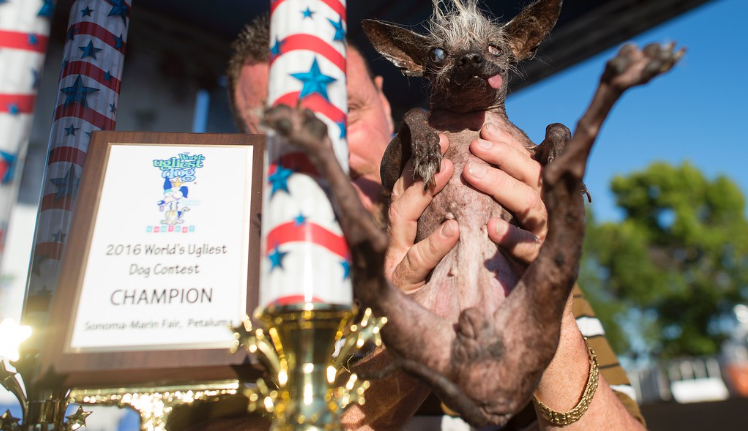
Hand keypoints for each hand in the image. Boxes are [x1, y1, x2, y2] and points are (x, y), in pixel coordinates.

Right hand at [384, 134, 457, 291]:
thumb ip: (445, 225)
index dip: (421, 162)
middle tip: (443, 149)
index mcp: (405, 235)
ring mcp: (395, 266)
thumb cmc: (447, 295)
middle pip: (399, 198)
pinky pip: (414, 263)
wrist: (441, 343)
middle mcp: (395, 246)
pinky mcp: (403, 289)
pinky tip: (452, 231)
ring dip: (421, 196)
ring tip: (446, 174)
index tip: (440, 137)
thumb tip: (468, 179)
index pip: (406, 188)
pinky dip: (432, 244)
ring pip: (400, 224)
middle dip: (419, 171)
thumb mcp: (445, 253)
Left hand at [463, 123, 547, 263]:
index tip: (485, 131)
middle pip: (533, 175)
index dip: (509, 144)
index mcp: (542, 193)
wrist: (533, 295)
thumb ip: (502, 179)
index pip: (529, 161)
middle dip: (504, 158)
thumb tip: (483, 134)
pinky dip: (511, 237)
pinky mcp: (539, 261)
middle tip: (475, 147)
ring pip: (530, 204)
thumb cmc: (514, 242)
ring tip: (471, 173)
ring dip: (501, 186)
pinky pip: (529, 248)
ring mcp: (546, 234)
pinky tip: (490, 227)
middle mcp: (549, 208)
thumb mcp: (508, 208)